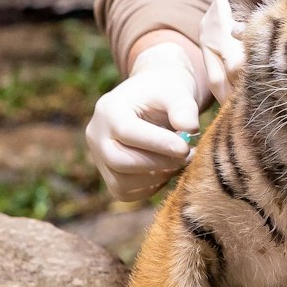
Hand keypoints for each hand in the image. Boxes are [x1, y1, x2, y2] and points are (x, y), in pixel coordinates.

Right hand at [85, 42, 200, 201]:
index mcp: (108, 108)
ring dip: (156, 177)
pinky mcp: (108, 176)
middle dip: (157, 163)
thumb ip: (184, 108)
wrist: (154, 103)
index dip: (156, 143)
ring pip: (121, 182)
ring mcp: (98, 157)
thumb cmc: (165, 95)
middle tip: (186, 155)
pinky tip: (169, 168)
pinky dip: (150, 186)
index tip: (185, 147)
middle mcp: (96, 134)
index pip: (126, 131)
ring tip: (181, 160)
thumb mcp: (176, 93)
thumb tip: (190, 128)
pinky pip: (125, 192)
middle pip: (119, 161)